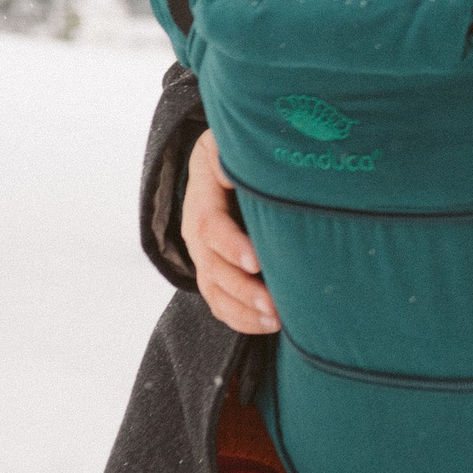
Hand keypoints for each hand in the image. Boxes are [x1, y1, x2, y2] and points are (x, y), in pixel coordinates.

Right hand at [182, 131, 280, 334]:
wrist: (220, 163)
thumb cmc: (237, 152)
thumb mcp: (230, 145)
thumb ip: (234, 158)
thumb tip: (238, 172)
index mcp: (202, 196)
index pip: (209, 225)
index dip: (230, 245)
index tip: (256, 261)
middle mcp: (196, 230)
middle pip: (211, 266)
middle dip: (243, 289)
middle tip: (275, 305)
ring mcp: (203, 254)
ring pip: (213, 290)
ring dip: (243, 311)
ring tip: (276, 322)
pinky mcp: (213, 271)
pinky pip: (219, 302)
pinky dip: (240, 319)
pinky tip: (268, 328)